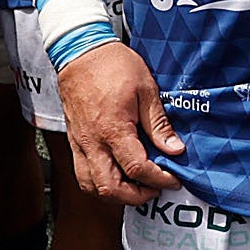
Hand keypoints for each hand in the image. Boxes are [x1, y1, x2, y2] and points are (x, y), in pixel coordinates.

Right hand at [57, 41, 184, 201]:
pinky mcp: (73, 141)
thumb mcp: (145, 89)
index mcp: (113, 129)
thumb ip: (159, 124)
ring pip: (91, 186)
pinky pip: (82, 174)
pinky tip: (116, 176)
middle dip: (135, 197)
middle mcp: (92, 142)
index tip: (172, 179)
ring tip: (136, 187)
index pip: (137, 169)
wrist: (80, 52)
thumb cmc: (112, 65)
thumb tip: (175, 149)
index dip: (159, 179)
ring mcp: (79, 143)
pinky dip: (99, 183)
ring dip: (115, 195)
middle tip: (154, 189)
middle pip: (110, 187)